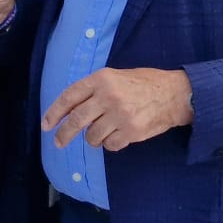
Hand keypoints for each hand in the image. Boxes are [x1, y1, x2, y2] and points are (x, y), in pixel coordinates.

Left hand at [42, 67, 192, 151]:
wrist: (175, 94)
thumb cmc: (145, 83)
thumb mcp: (117, 76)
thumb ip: (94, 89)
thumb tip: (69, 110)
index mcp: (102, 79)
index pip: (70, 96)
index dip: (55, 112)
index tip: (46, 125)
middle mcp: (108, 96)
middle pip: (77, 120)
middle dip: (64, 134)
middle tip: (59, 142)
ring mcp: (120, 115)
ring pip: (93, 136)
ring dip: (94, 138)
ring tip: (104, 131)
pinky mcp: (132, 131)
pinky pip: (110, 145)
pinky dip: (111, 144)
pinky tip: (119, 135)